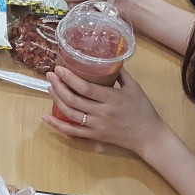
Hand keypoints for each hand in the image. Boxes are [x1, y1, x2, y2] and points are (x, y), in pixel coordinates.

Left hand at [44, 68, 172, 159]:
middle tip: (50, 75)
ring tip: (50, 87)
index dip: (69, 78)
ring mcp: (96, 126)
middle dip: (58, 86)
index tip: (59, 69)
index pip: (85, 88)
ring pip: (70, 113)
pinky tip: (46, 117)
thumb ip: (120, 73)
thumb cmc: (143, 110)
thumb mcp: (134, 87)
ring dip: (56, 99)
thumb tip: (109, 58)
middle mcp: (101, 113)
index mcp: (111, 99)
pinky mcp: (94, 136)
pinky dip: (57, 125)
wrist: (149, 136)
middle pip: (73, 99)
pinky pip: (72, 132)